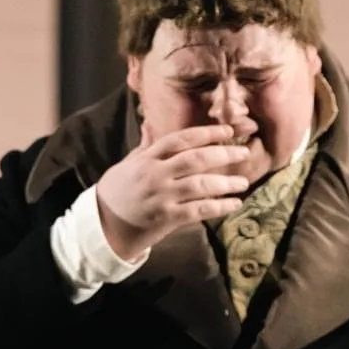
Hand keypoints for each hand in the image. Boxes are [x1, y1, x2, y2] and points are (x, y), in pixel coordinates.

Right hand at [92, 124, 251, 258]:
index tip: (227, 131)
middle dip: (223, 154)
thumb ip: (144, 146)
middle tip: (244, 153)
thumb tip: (148, 123)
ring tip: (243, 182)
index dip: (206, 133)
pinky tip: (235, 204)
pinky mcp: (167, 218)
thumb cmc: (118, 191)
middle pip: (195, 159)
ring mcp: (162, 196)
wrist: (104, 225)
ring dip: (225, 183)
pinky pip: (198, 210)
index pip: (180, 139)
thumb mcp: (128, 164)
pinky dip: (219, 206)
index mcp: (148, 158)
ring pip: (200, 185)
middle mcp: (156, 174)